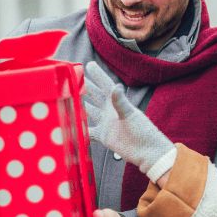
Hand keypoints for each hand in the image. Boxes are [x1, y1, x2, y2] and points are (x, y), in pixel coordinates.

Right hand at [82, 62, 176, 182]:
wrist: (147, 152)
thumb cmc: (144, 132)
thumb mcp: (131, 115)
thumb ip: (121, 102)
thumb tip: (116, 86)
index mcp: (118, 103)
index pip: (105, 86)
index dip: (98, 75)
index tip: (89, 65)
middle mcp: (111, 112)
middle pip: (95, 96)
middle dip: (85, 87)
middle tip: (74, 78)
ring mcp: (107, 123)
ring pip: (90, 111)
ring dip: (81, 105)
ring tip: (69, 97)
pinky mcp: (104, 136)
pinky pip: (89, 131)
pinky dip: (80, 129)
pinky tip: (70, 125)